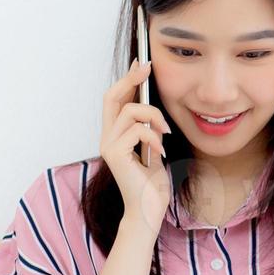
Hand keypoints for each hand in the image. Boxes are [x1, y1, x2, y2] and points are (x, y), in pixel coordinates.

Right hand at [101, 58, 171, 237]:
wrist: (148, 211)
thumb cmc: (152, 185)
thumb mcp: (154, 150)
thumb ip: (149, 131)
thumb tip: (155, 111)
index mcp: (115, 135)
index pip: (115, 99)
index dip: (127, 79)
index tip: (142, 64)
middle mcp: (107, 137)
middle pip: (111, 96)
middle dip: (131, 78)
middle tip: (148, 66)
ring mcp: (109, 145)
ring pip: (130, 111)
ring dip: (154, 116)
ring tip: (165, 132)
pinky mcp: (115, 154)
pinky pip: (137, 130)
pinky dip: (153, 136)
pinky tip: (160, 150)